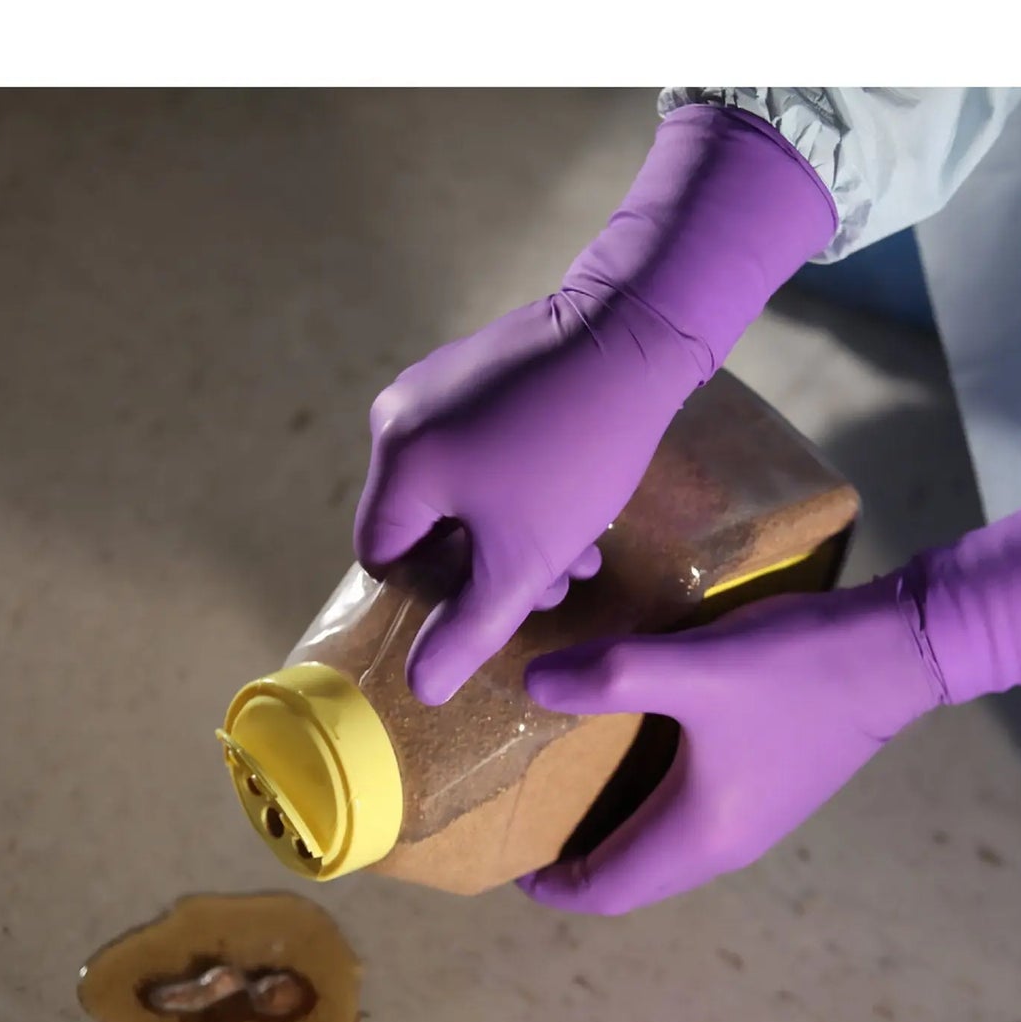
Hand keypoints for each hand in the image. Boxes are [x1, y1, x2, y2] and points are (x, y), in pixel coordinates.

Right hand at [355, 105, 838, 704]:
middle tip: (555, 581)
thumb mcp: (525, 559)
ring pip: (458, 488)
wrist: (636, 332)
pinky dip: (515, 482)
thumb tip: (421, 690)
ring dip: (512, 530)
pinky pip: (477, 444)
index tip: (497, 597)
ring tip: (579, 550)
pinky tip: (575, 497)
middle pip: (423, 524)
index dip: (437, 594)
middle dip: (488, 564)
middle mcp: (398, 416)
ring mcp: (436, 384)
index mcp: (398, 462)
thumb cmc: (576, 455)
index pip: (384, 559)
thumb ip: (470, 629)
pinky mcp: (476, 366)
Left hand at [519, 483, 1020, 913]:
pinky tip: (628, 747)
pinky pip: (688, 817)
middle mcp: (726, 845)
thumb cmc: (794, 670)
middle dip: (575, 860)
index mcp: (700, 834)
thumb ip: (607, 677)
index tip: (506, 859)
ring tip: (564, 783)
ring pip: (661, 846)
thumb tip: (531, 683)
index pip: (607, 889)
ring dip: (612, 829)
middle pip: (632, 877)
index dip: (552, 885)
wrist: (898, 650)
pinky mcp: (770, 786)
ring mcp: (755, 819)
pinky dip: (645, 802)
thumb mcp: (692, 668)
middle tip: (524, 816)